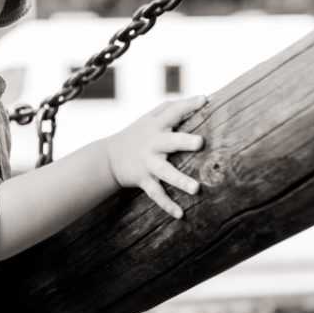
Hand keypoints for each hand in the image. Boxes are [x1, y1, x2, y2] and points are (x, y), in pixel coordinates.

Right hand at [105, 95, 208, 218]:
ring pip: (165, 173)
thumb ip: (172, 109)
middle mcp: (153, 144)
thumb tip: (202, 98)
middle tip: (201, 142)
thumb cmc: (139, 134)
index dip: (188, 106)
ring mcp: (148, 164)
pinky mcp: (144, 180)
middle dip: (184, 141)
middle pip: (170, 141)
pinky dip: (167, 205)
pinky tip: (180, 214)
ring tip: (196, 189)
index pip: (173, 112)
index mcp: (156, 126)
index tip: (204, 100)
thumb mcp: (150, 118)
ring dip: (180, 180)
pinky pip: (157, 194)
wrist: (108, 158)